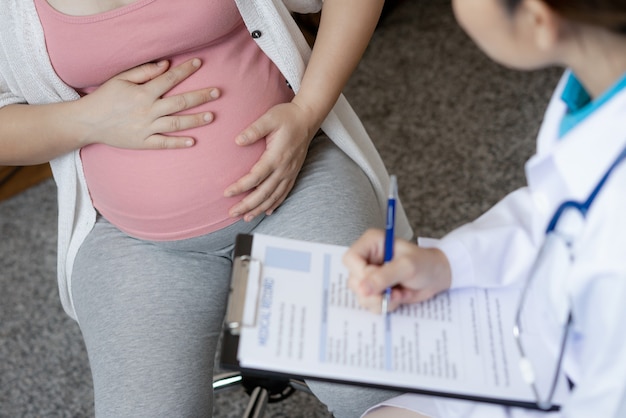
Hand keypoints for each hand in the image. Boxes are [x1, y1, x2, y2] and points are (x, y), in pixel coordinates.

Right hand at [77, 59, 219, 148]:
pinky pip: (164, 143)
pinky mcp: (143, 143)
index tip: (199, 63)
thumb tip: (166, 64)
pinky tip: (193, 142)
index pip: (169, 79)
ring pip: (176, 123)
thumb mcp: (120, 79)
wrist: (87, 122)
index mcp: (142, 92)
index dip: (185, 70)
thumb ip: (144, 72)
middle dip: (200, 96)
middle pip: (179, 102)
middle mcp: (147, 110)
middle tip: (217, 92)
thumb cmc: (105, 98)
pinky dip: (178, 143)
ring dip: (195, 120)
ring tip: (212, 116)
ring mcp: (146, 128)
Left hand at [224, 102, 317, 220]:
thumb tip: (237, 141)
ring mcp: (290, 172)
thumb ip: (253, 130)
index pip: (255, 177)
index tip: (226, 193)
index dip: (240, 187)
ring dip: (259, 208)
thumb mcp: (269, 118)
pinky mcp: (293, 173)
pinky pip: (284, 193)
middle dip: (247, 205)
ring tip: (246, 217)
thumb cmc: (287, 117)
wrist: (307, 119)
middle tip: (232, 213)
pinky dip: (275, 204)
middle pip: (264, 193)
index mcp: (276, 156)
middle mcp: (284, 168)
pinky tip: (267, 211)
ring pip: (274, 196)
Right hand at [343, 229, 452, 313]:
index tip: (379, 281)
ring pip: (360, 296)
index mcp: (370, 244)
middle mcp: (366, 259)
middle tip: (393, 291)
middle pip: (353, 280)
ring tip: (399, 293)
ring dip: (381, 300)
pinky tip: (398, 297)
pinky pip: (370, 304)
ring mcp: (369, 277)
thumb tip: (362, 289)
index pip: (351, 259)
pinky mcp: (375, 291)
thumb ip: (384, 276)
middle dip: (374, 292)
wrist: (436, 277)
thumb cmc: (425, 263)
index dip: (361, 273)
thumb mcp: (406, 266)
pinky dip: (385, 305)